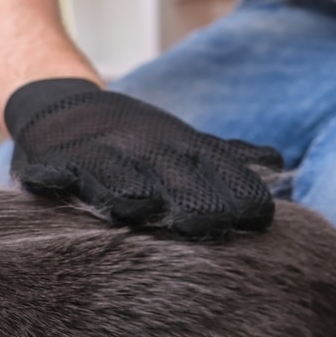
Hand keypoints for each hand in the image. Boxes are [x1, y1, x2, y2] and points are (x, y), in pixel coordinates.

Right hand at [3, 78, 283, 238]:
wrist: (62, 109)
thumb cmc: (129, 139)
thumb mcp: (179, 140)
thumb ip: (224, 156)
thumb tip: (276, 163)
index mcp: (182, 147)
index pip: (223, 171)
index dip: (241, 196)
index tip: (253, 222)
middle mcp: (145, 150)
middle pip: (177, 179)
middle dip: (195, 203)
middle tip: (205, 227)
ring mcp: (102, 156)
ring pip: (120, 180)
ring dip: (130, 196)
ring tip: (141, 210)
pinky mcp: (59, 163)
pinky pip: (63, 173)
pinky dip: (61, 178)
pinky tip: (62, 183)